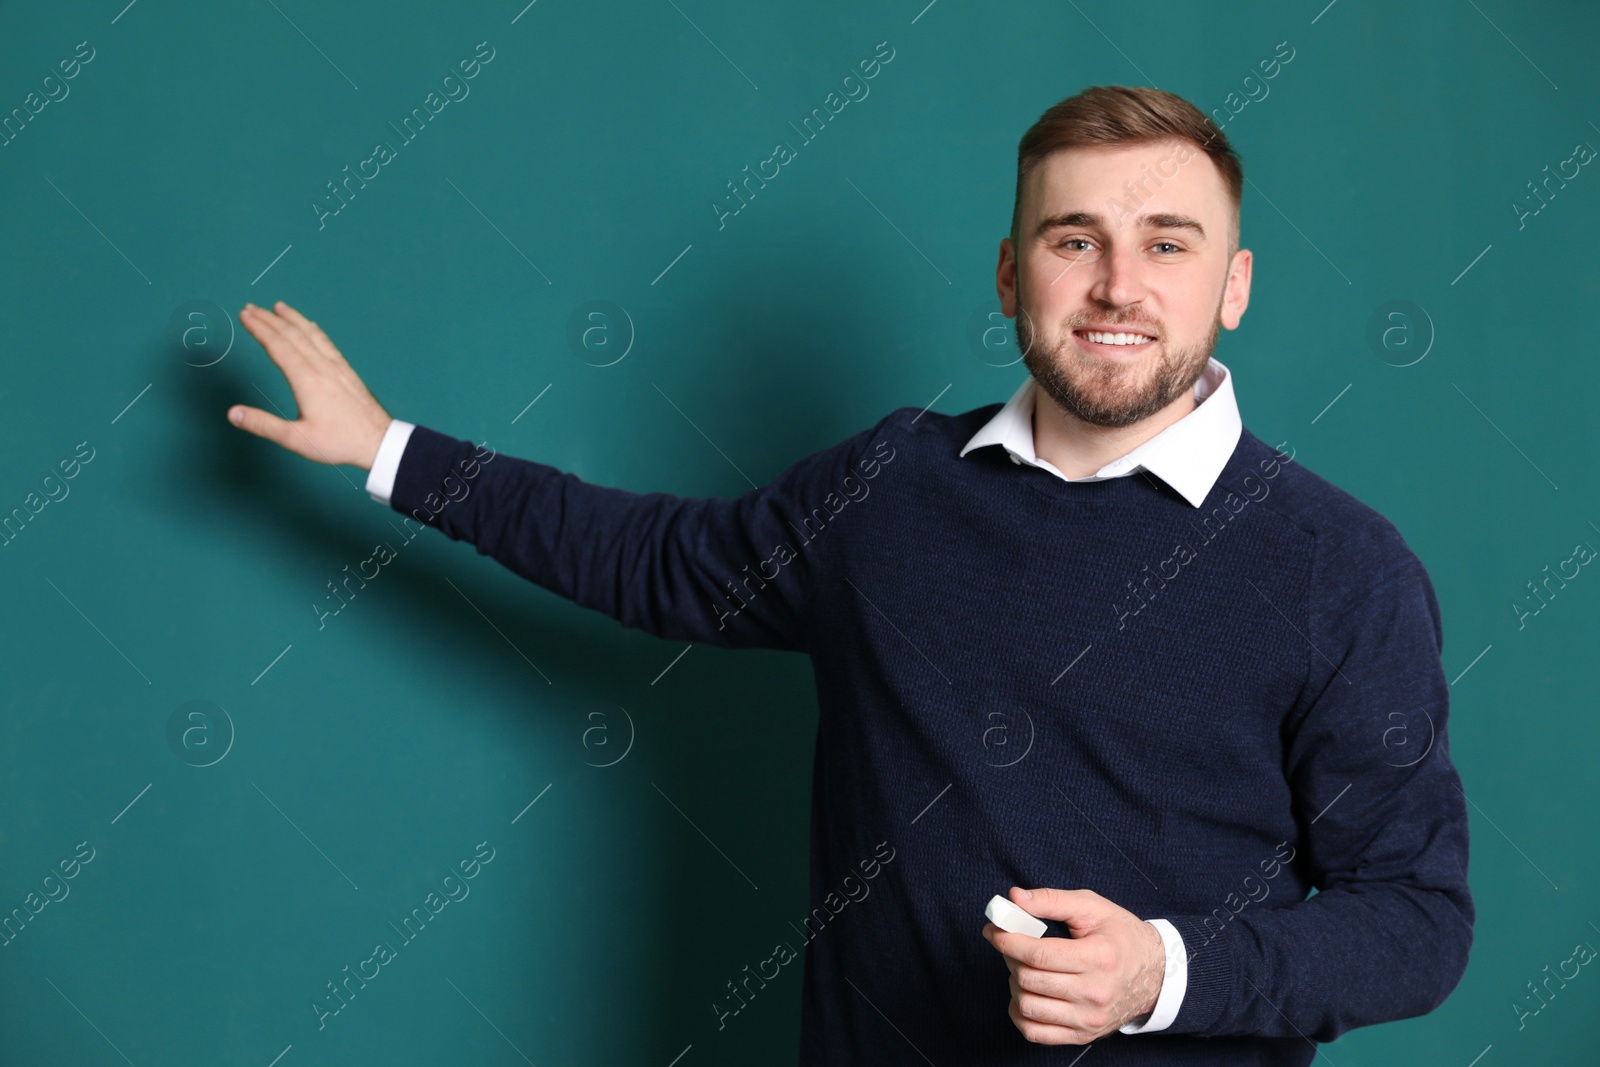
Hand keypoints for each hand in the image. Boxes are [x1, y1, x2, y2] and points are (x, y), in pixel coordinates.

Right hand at [226, 300, 392, 470]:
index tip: (244, 316)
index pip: (278, 346)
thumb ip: (263, 425)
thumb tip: (233, 414)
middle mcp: (322, 367)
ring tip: (278, 306)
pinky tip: (310, 325)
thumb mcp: (297, 439)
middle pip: (292, 335)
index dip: (259, 329)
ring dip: (292, 318)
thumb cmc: (339, 442)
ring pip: (311, 334)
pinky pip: (326, 342)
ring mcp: (336, 366)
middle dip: (269, 319)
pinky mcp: (346, 370)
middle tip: (250, 307)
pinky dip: (312, 329)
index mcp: (307, 380)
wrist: (378, 441)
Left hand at [981, 885, 1165, 1044]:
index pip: (1038, 955)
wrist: (1155, 974)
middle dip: (1010, 958)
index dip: (1008, 941)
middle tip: (1011, 944)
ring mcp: (1089, 1019)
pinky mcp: (1083, 1035)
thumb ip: (1052, 900)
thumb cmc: (1120, 935)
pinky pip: (1036, 1033)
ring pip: (1028, 1007)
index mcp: (1098, 958)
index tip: (994, 930)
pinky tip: (1026, 993)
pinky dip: (1020, 1013)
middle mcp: (1095, 993)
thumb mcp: (1092, 907)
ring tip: (1022, 968)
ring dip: (1014, 984)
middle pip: (1030, 979)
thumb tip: (1015, 898)